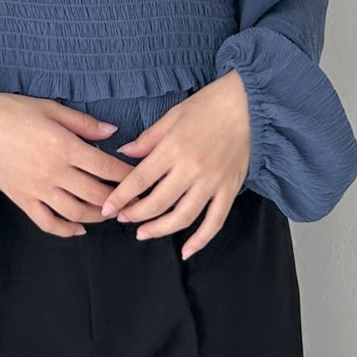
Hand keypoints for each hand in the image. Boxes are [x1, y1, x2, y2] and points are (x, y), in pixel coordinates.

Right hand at [0, 84, 132, 236]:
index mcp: (64, 147)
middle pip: (97, 195)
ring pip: (77, 213)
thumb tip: (112, 132)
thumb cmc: (12, 111)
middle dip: (119, 200)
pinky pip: (48, 222)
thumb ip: (84, 123)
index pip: (106, 167)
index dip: (127, 175)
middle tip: (133, 200)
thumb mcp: (51, 108)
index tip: (140, 178)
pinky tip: (79, 228)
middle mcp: (54, 173)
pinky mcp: (22, 200)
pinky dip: (66, 230)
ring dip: (98, 216)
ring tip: (111, 212)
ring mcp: (38, 190)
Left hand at [99, 70, 251, 259]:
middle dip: (135, 215)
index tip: (108, 208)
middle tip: (123, 218)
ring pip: (183, 217)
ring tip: (143, 233)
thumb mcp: (172, 115)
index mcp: (173, 149)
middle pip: (157, 203)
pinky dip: (200, 240)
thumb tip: (124, 154)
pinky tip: (186, 251)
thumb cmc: (208, 105)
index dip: (120, 197)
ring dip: (160, 229)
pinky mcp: (230, 190)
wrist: (248, 105)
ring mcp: (212, 183)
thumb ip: (148, 139)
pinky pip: (215, 222)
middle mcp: (191, 169)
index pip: (140, 180)